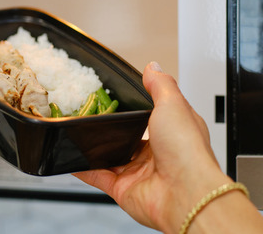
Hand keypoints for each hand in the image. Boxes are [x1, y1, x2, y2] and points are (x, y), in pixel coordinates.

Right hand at [74, 62, 262, 233]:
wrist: (185, 193)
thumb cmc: (188, 151)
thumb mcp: (173, 104)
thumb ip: (160, 85)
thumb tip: (153, 68)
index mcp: (174, 132)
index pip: (154, 116)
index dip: (138, 106)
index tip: (120, 97)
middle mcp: (158, 153)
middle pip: (130, 137)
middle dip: (114, 128)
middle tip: (94, 114)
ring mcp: (140, 172)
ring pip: (112, 157)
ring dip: (97, 147)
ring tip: (81, 132)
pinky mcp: (124, 189)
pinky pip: (98, 177)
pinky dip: (84, 169)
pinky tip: (74, 159)